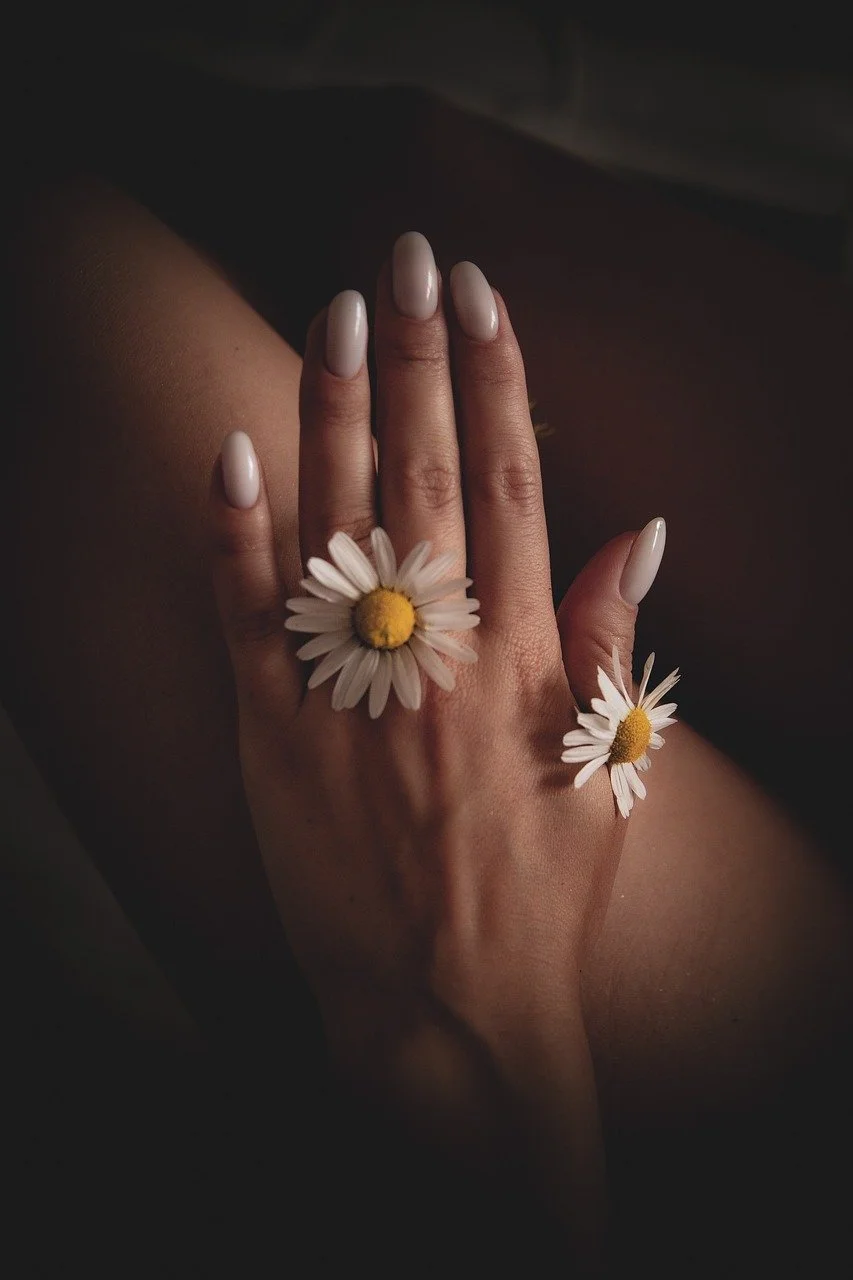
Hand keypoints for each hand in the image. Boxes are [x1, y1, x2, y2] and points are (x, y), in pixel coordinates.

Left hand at [207, 238, 661, 1257]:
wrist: (450, 1006)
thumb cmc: (543, 892)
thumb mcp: (607, 769)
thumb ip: (615, 639)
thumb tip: (644, 526)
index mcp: (522, 652)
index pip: (514, 480)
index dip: (499, 379)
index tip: (486, 297)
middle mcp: (437, 650)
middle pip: (424, 470)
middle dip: (418, 352)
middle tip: (409, 257)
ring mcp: (350, 685)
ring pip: (337, 514)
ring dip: (334, 402)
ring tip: (338, 309)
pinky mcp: (273, 727)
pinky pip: (245, 610)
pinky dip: (236, 524)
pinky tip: (235, 444)